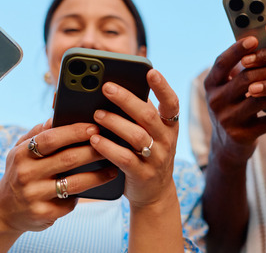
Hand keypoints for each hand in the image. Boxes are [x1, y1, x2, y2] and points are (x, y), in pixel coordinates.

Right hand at [0, 121, 114, 234]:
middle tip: (111, 146)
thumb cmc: (19, 172)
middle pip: (67, 159)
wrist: (4, 211)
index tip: (94, 127)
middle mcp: (26, 174)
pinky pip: (69, 204)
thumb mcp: (20, 151)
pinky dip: (82, 197)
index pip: (51, 138)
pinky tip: (92, 191)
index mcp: (21, 154)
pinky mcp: (42, 214)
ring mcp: (33, 196)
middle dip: (93, 151)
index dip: (74, 132)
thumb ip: (37, 133)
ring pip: (74, 184)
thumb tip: (56, 116)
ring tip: (113, 170)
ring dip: (97, 176)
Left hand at [89, 69, 179, 207]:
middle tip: (106, 87)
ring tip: (97, 113)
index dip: (162, 87)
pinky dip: (108, 147)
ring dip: (114, 122)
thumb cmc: (146, 153)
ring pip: (136, 135)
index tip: (151, 71)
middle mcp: (167, 140)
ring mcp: (156, 158)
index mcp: (169, 125)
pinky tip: (94, 139)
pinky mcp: (143, 174)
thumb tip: (113, 87)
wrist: (154, 193)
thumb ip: (138, 113)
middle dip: (126, 99)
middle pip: (147, 116)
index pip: (171, 102)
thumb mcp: (149, 132)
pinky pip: (125, 158)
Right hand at [203, 37, 265, 165]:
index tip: (254, 38)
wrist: (227, 145)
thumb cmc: (234, 105)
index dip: (236, 50)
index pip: (221, 63)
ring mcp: (227, 120)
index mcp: (211, 84)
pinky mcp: (242, 136)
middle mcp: (215, 101)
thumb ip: (242, 69)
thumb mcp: (229, 87)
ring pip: (260, 99)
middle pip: (245, 79)